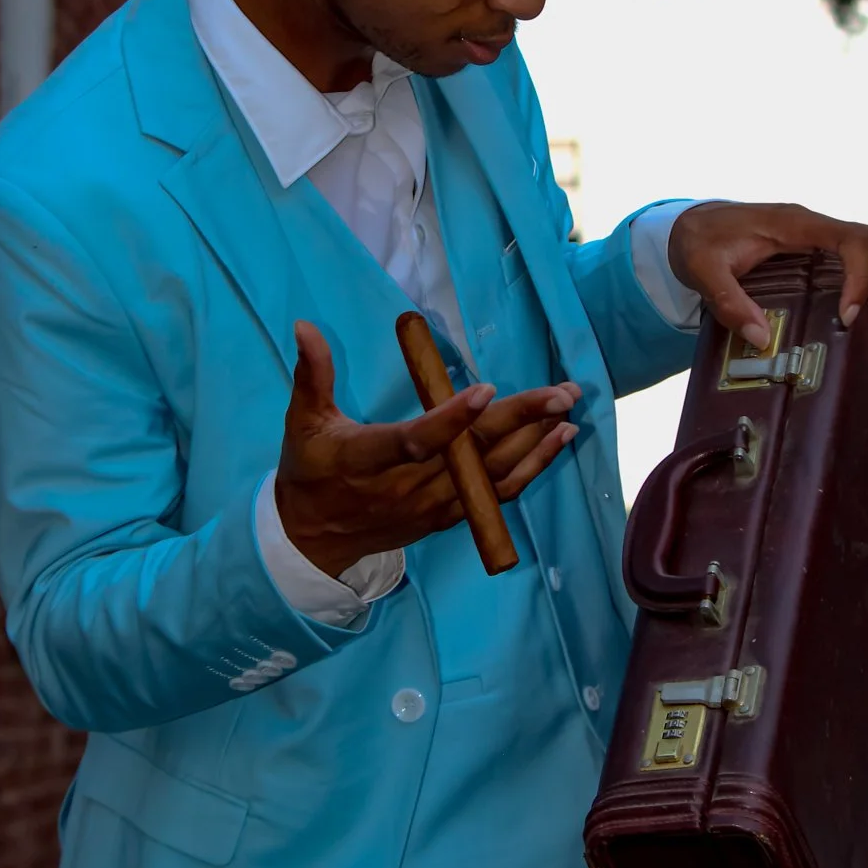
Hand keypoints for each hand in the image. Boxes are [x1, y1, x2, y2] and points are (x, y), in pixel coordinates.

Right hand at [274, 321, 581, 577]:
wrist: (314, 541)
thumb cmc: (309, 472)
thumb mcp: (300, 423)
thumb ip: (311, 374)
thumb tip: (306, 326)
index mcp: (368, 459)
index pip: (415, 441)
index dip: (451, 420)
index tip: (486, 390)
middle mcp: (406, 487)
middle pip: (470, 454)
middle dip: (518, 421)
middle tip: (559, 392)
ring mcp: (431, 506)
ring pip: (492, 475)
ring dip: (535, 442)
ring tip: (567, 409)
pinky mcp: (448, 516)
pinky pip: (497, 494)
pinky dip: (532, 468)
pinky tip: (558, 440)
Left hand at [667, 202, 867, 363]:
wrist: (693, 227)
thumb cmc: (699, 242)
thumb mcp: (701, 268)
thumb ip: (728, 300)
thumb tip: (763, 338)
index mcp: (799, 225)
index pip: (855, 240)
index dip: (862, 279)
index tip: (849, 318)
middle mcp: (825, 232)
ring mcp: (835, 248)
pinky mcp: (836, 269)